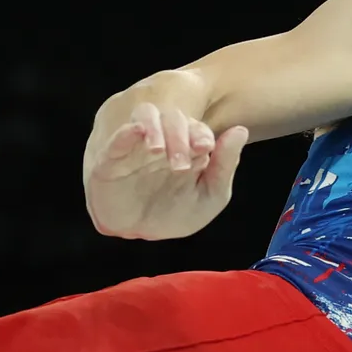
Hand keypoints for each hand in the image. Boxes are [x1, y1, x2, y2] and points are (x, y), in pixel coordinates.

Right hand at [84, 100, 250, 239]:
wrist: (141, 232)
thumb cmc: (176, 212)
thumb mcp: (209, 196)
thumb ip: (225, 165)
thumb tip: (241, 130)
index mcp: (187, 145)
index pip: (196, 129)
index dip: (201, 134)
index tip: (207, 147)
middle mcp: (163, 139)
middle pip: (172, 120)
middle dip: (179, 135)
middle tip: (182, 162)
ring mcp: (136, 147)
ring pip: (144, 118)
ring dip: (154, 129)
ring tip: (158, 150)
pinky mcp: (110, 161)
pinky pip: (116, 142)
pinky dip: (125, 134)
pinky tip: (137, 133)